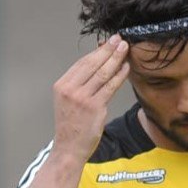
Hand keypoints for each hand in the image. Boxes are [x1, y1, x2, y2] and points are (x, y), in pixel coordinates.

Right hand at [51, 34, 130, 162]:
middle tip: (119, 39)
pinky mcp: (95, 107)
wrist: (68, 148)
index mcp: (61, 85)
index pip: (81, 63)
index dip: (96, 51)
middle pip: (92, 64)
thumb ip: (80, 83)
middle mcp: (70, 90)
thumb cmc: (71, 125)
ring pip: (103, 73)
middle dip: (108, 50)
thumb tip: (97, 62)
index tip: (107, 42)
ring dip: (116, 59)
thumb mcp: (68, 100)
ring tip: (125, 49)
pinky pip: (111, 87)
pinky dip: (120, 76)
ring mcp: (82, 98)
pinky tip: (126, 68)